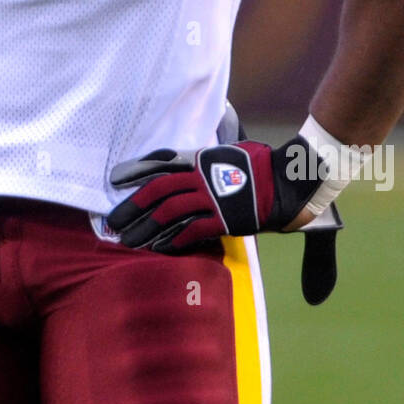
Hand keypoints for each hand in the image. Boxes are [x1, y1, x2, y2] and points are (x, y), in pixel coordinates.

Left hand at [107, 136, 327, 252]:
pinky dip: (174, 240)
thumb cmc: (262, 165)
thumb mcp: (228, 153)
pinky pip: (192, 230)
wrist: (290, 178)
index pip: (161, 166)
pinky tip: (160, 249)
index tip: (115, 180)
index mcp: (200, 160)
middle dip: (132, 206)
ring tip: (128, 241)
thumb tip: (188, 162)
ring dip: (146, 228)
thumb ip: (204, 160)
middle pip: (157, 191)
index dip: (136, 172)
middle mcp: (201, 177)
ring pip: (168, 213)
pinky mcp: (225, 218)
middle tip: (113, 222)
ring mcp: (212, 197)